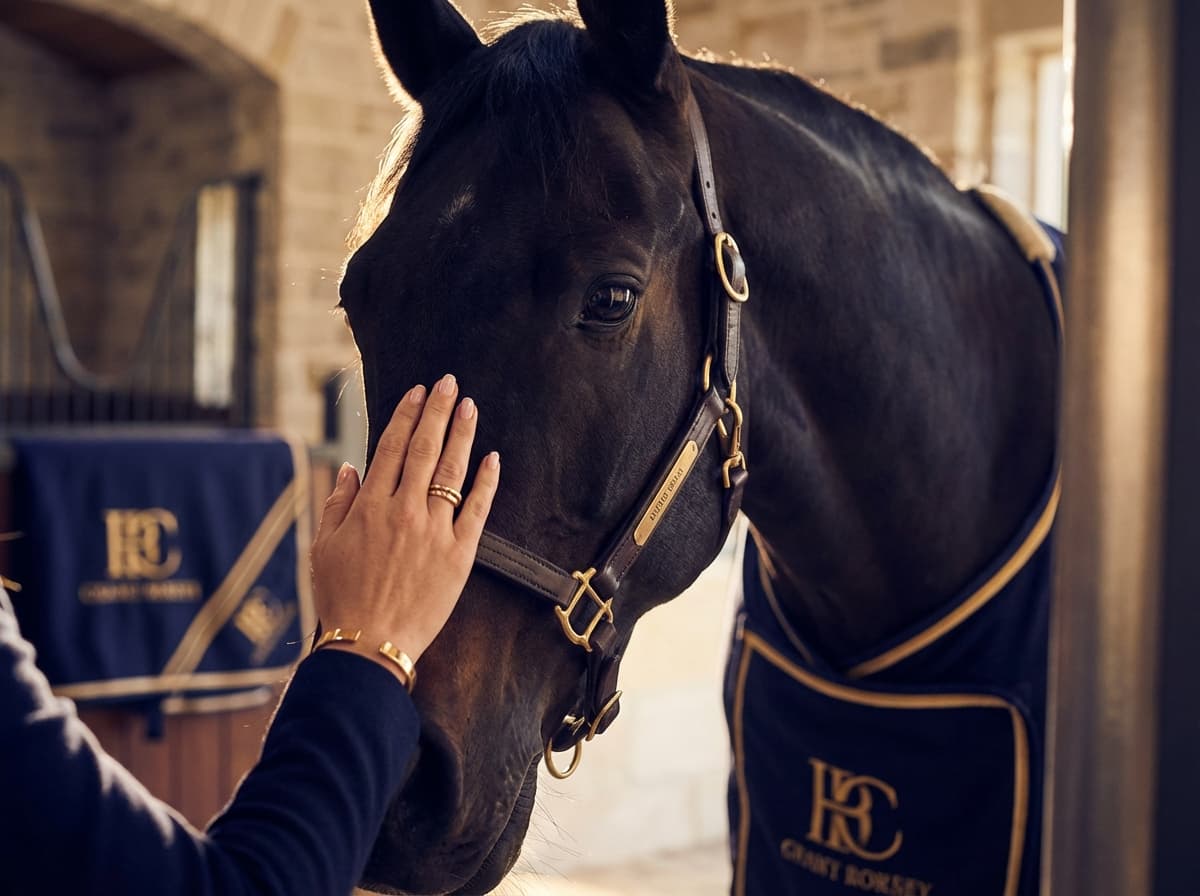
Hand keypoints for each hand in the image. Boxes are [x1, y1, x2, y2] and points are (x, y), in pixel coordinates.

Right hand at [309, 374, 499, 681]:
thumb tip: (349, 468)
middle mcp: (404, 511)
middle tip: (450, 383)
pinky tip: (492, 458)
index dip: (407, 415)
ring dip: (462, 435)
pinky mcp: (459, 555)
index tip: (418, 391)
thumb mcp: (324, 548)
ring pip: (452, 472)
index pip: (392, 447)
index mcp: (370, 506)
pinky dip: (486, 481)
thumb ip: (337, 504)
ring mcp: (434, 532)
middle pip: (425, 449)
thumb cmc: (341, 598)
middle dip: (438, 412)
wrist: (369, 644)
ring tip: (470, 407)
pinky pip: (477, 510)